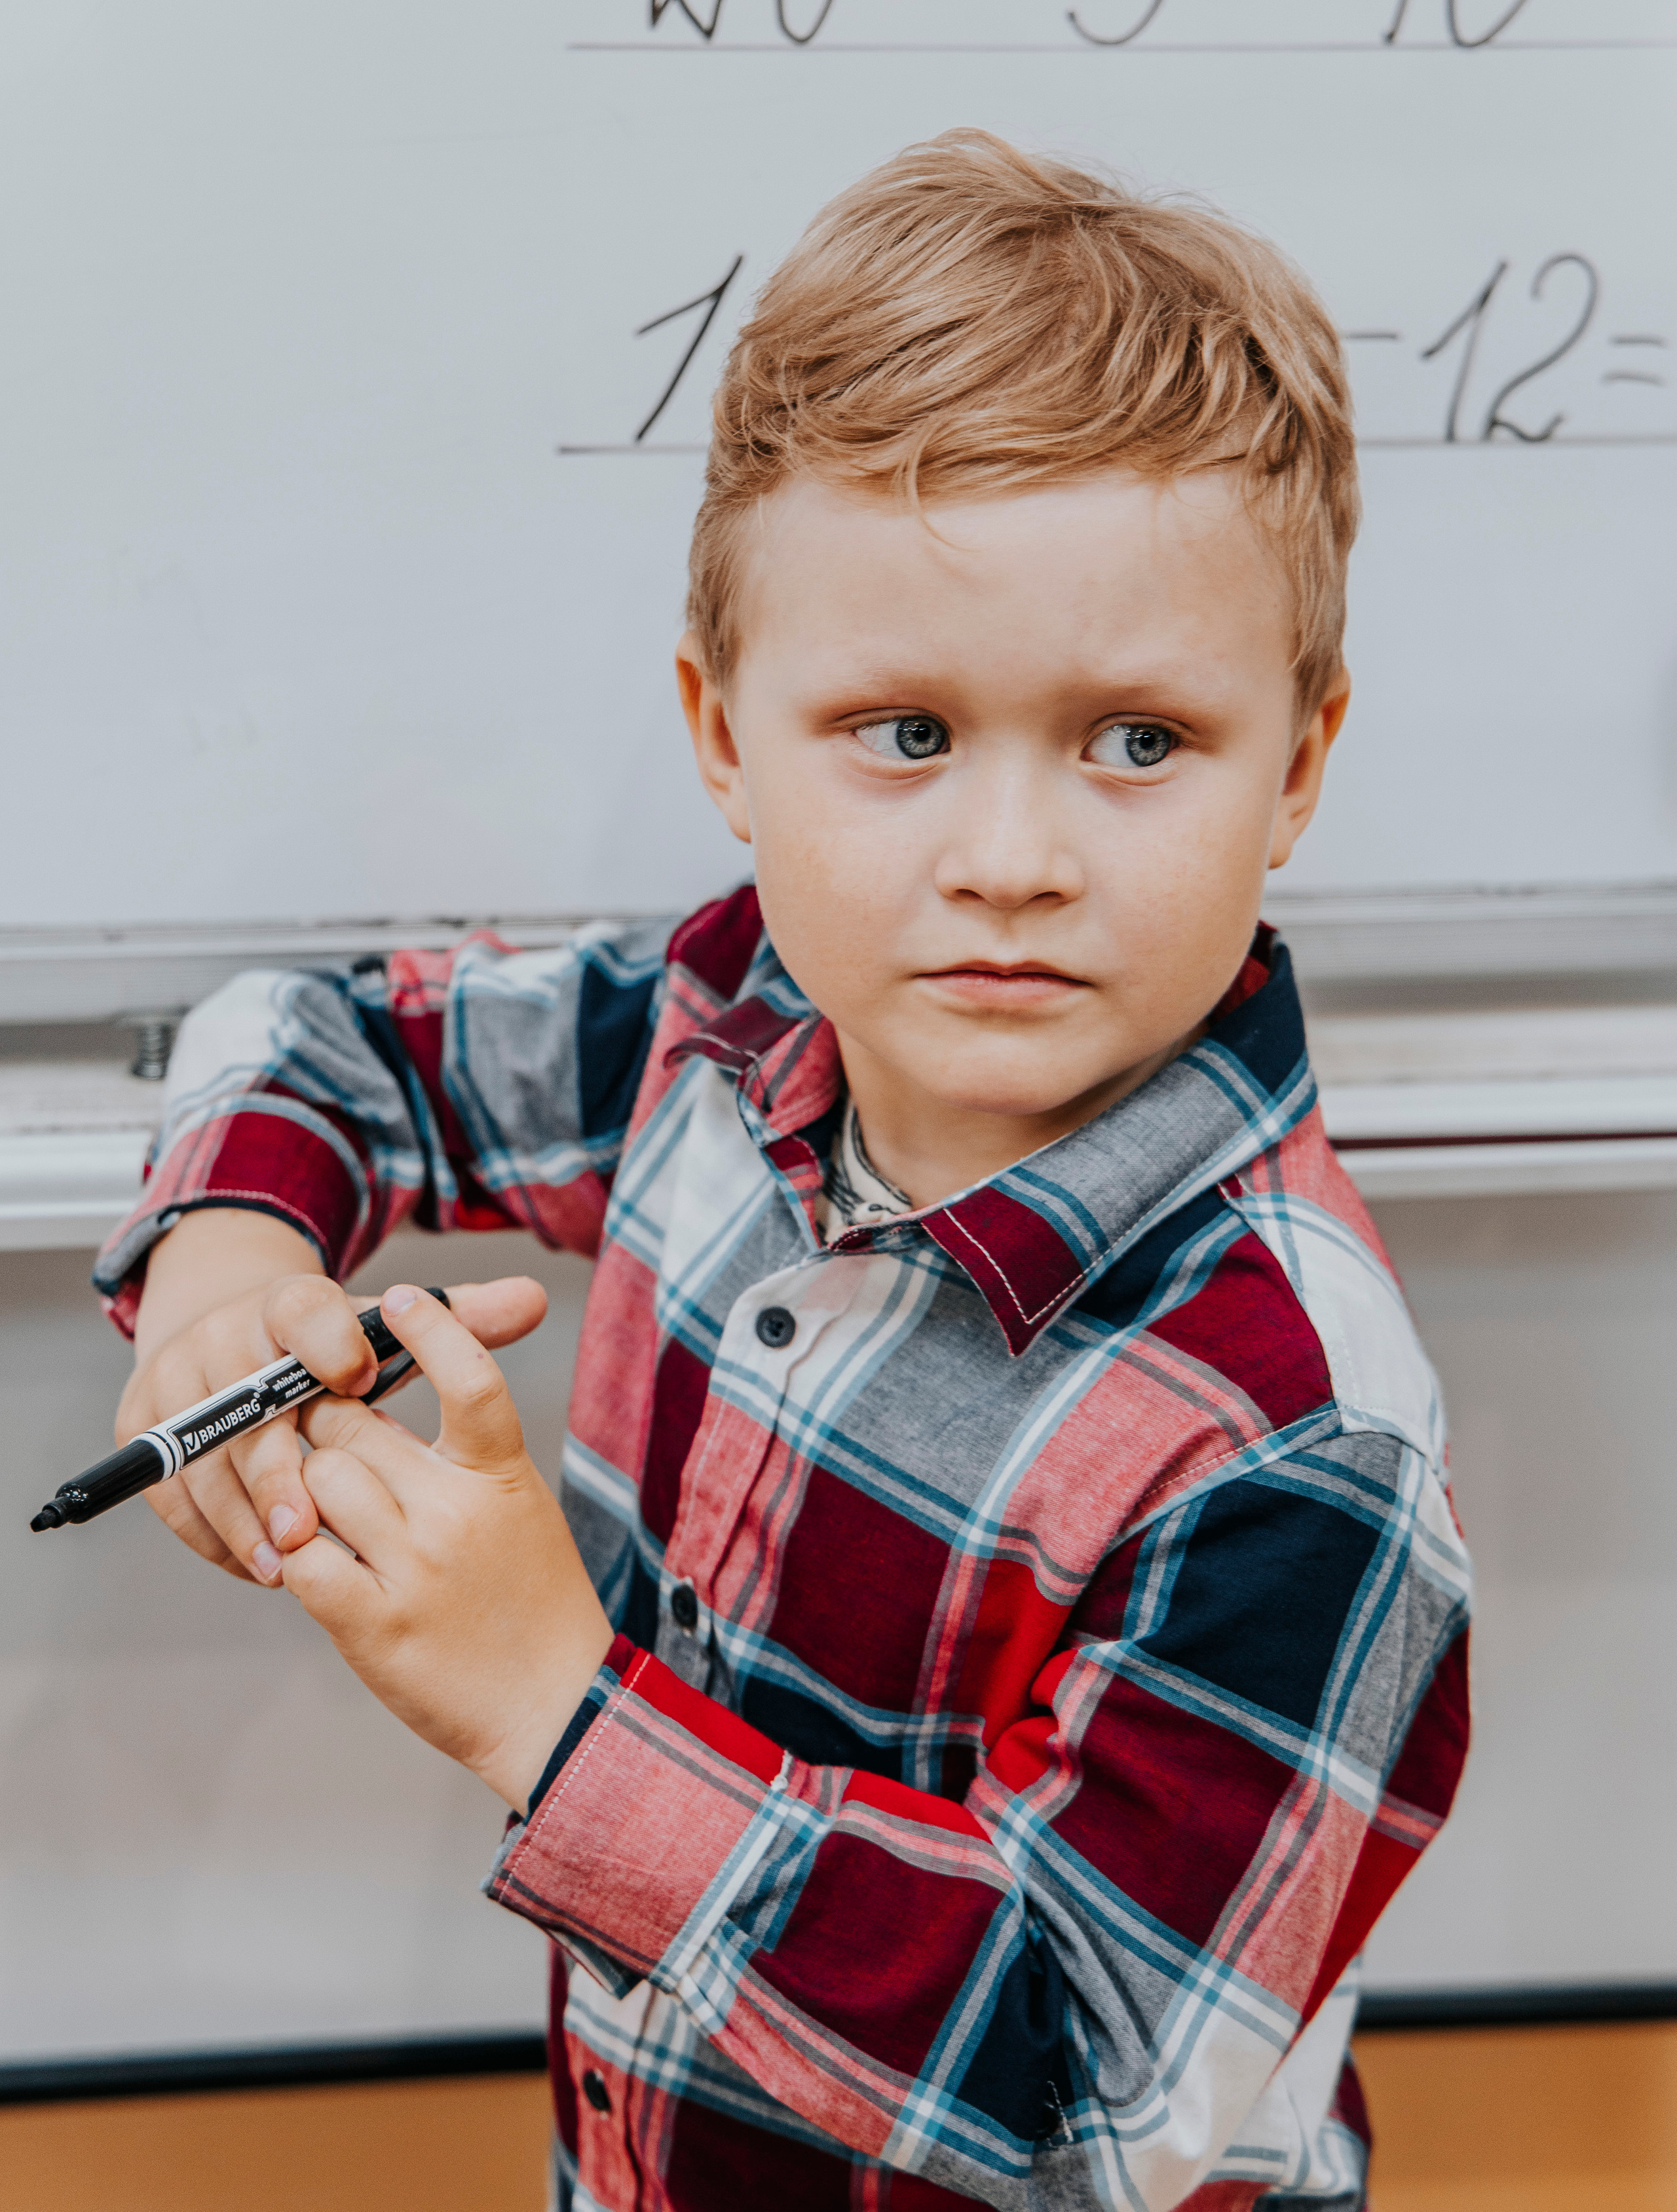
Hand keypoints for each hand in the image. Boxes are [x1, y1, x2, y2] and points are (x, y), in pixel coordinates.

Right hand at [120, 1258, 548, 1584]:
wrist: (231, 1342)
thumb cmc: (332, 1352)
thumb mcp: (387, 1332)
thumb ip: (459, 1322)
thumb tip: (535, 1300)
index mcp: (289, 1303)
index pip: (303, 1310)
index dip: (332, 1343)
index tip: (366, 1379)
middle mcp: (224, 1334)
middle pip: (245, 1402)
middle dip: (279, 1465)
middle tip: (311, 1525)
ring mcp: (175, 1380)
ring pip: (204, 1456)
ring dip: (243, 1515)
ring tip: (285, 1565)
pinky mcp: (140, 1426)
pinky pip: (171, 1488)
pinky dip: (211, 1532)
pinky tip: (259, 1565)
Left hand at [284, 1287, 612, 1810]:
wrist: (552, 1708)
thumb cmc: (533, 1604)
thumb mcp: (519, 1509)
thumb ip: (458, 1460)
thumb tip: (367, 1410)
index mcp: (502, 1474)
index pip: (469, 1373)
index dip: (431, 1324)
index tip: (398, 1298)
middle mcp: (457, 1511)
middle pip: (352, 1424)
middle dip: (327, 1426)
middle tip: (330, 1448)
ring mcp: (413, 1567)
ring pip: (317, 1482)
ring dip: (307, 1493)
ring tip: (328, 1517)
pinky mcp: (372, 1624)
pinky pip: (303, 1560)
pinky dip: (301, 1558)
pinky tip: (323, 1568)